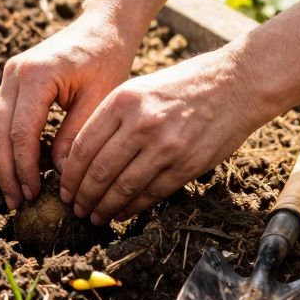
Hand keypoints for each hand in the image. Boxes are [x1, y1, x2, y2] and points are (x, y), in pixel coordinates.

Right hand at [0, 14, 137, 209]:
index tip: (34, 194)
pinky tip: (20, 169)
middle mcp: (14, 73)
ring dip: (2, 162)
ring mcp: (9, 76)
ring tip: (15, 193)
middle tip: (17, 203)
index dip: (25, 168)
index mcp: (36, 75)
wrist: (103, 26)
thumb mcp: (99, 99)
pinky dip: (7, 146)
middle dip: (5, 171)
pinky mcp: (12, 81)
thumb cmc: (108, 59)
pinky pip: (1, 119)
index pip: (21, 132)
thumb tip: (59, 174)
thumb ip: (76, 136)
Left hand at [61, 47, 268, 224]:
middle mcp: (141, 123)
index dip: (69, 175)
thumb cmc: (183, 85)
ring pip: (123, 188)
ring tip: (94, 216)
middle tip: (75, 208)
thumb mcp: (140, 88)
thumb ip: (112, 117)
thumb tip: (83, 156)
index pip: (82, 147)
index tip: (64, 188)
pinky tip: (121, 213)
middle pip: (99, 171)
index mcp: (123, 100)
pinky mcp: (187, 165)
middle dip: (82, 196)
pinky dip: (132, 207)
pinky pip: (151, 193)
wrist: (236, 83)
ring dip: (104, 207)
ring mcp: (166, 146)